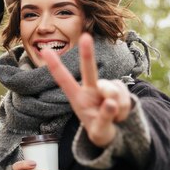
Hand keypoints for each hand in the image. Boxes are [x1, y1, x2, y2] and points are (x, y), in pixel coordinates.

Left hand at [40, 33, 131, 147]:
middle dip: (87, 53)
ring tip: (113, 117)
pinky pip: (125, 97)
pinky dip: (123, 109)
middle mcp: (90, 88)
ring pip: (113, 92)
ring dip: (116, 108)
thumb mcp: (100, 131)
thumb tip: (111, 102)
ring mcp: (106, 87)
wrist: (117, 131)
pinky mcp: (120, 87)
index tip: (44, 51)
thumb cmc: (100, 128)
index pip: (64, 80)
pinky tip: (120, 114)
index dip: (55, 66)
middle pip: (89, 70)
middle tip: (85, 37)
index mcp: (77, 97)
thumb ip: (104, 118)